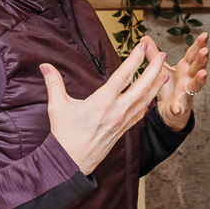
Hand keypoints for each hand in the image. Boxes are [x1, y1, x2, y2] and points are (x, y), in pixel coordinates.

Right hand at [42, 38, 168, 175]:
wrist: (72, 161)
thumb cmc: (65, 134)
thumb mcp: (57, 106)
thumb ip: (53, 83)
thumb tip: (44, 65)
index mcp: (102, 102)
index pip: (123, 76)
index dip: (135, 59)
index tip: (142, 46)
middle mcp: (117, 111)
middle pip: (142, 86)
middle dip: (154, 69)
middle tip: (163, 55)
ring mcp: (123, 121)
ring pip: (146, 100)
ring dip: (156, 85)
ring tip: (165, 72)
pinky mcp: (124, 129)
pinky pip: (141, 114)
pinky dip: (148, 103)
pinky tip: (152, 96)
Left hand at [155, 33, 208, 130]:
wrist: (169, 111)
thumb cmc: (169, 88)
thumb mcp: (161, 69)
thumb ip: (153, 55)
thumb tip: (144, 39)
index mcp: (184, 69)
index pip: (192, 55)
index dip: (199, 45)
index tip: (205, 35)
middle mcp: (188, 79)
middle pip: (197, 68)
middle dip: (202, 60)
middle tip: (205, 51)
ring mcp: (186, 93)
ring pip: (194, 86)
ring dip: (199, 80)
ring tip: (203, 74)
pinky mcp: (180, 106)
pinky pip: (180, 107)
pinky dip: (179, 108)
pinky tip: (177, 109)